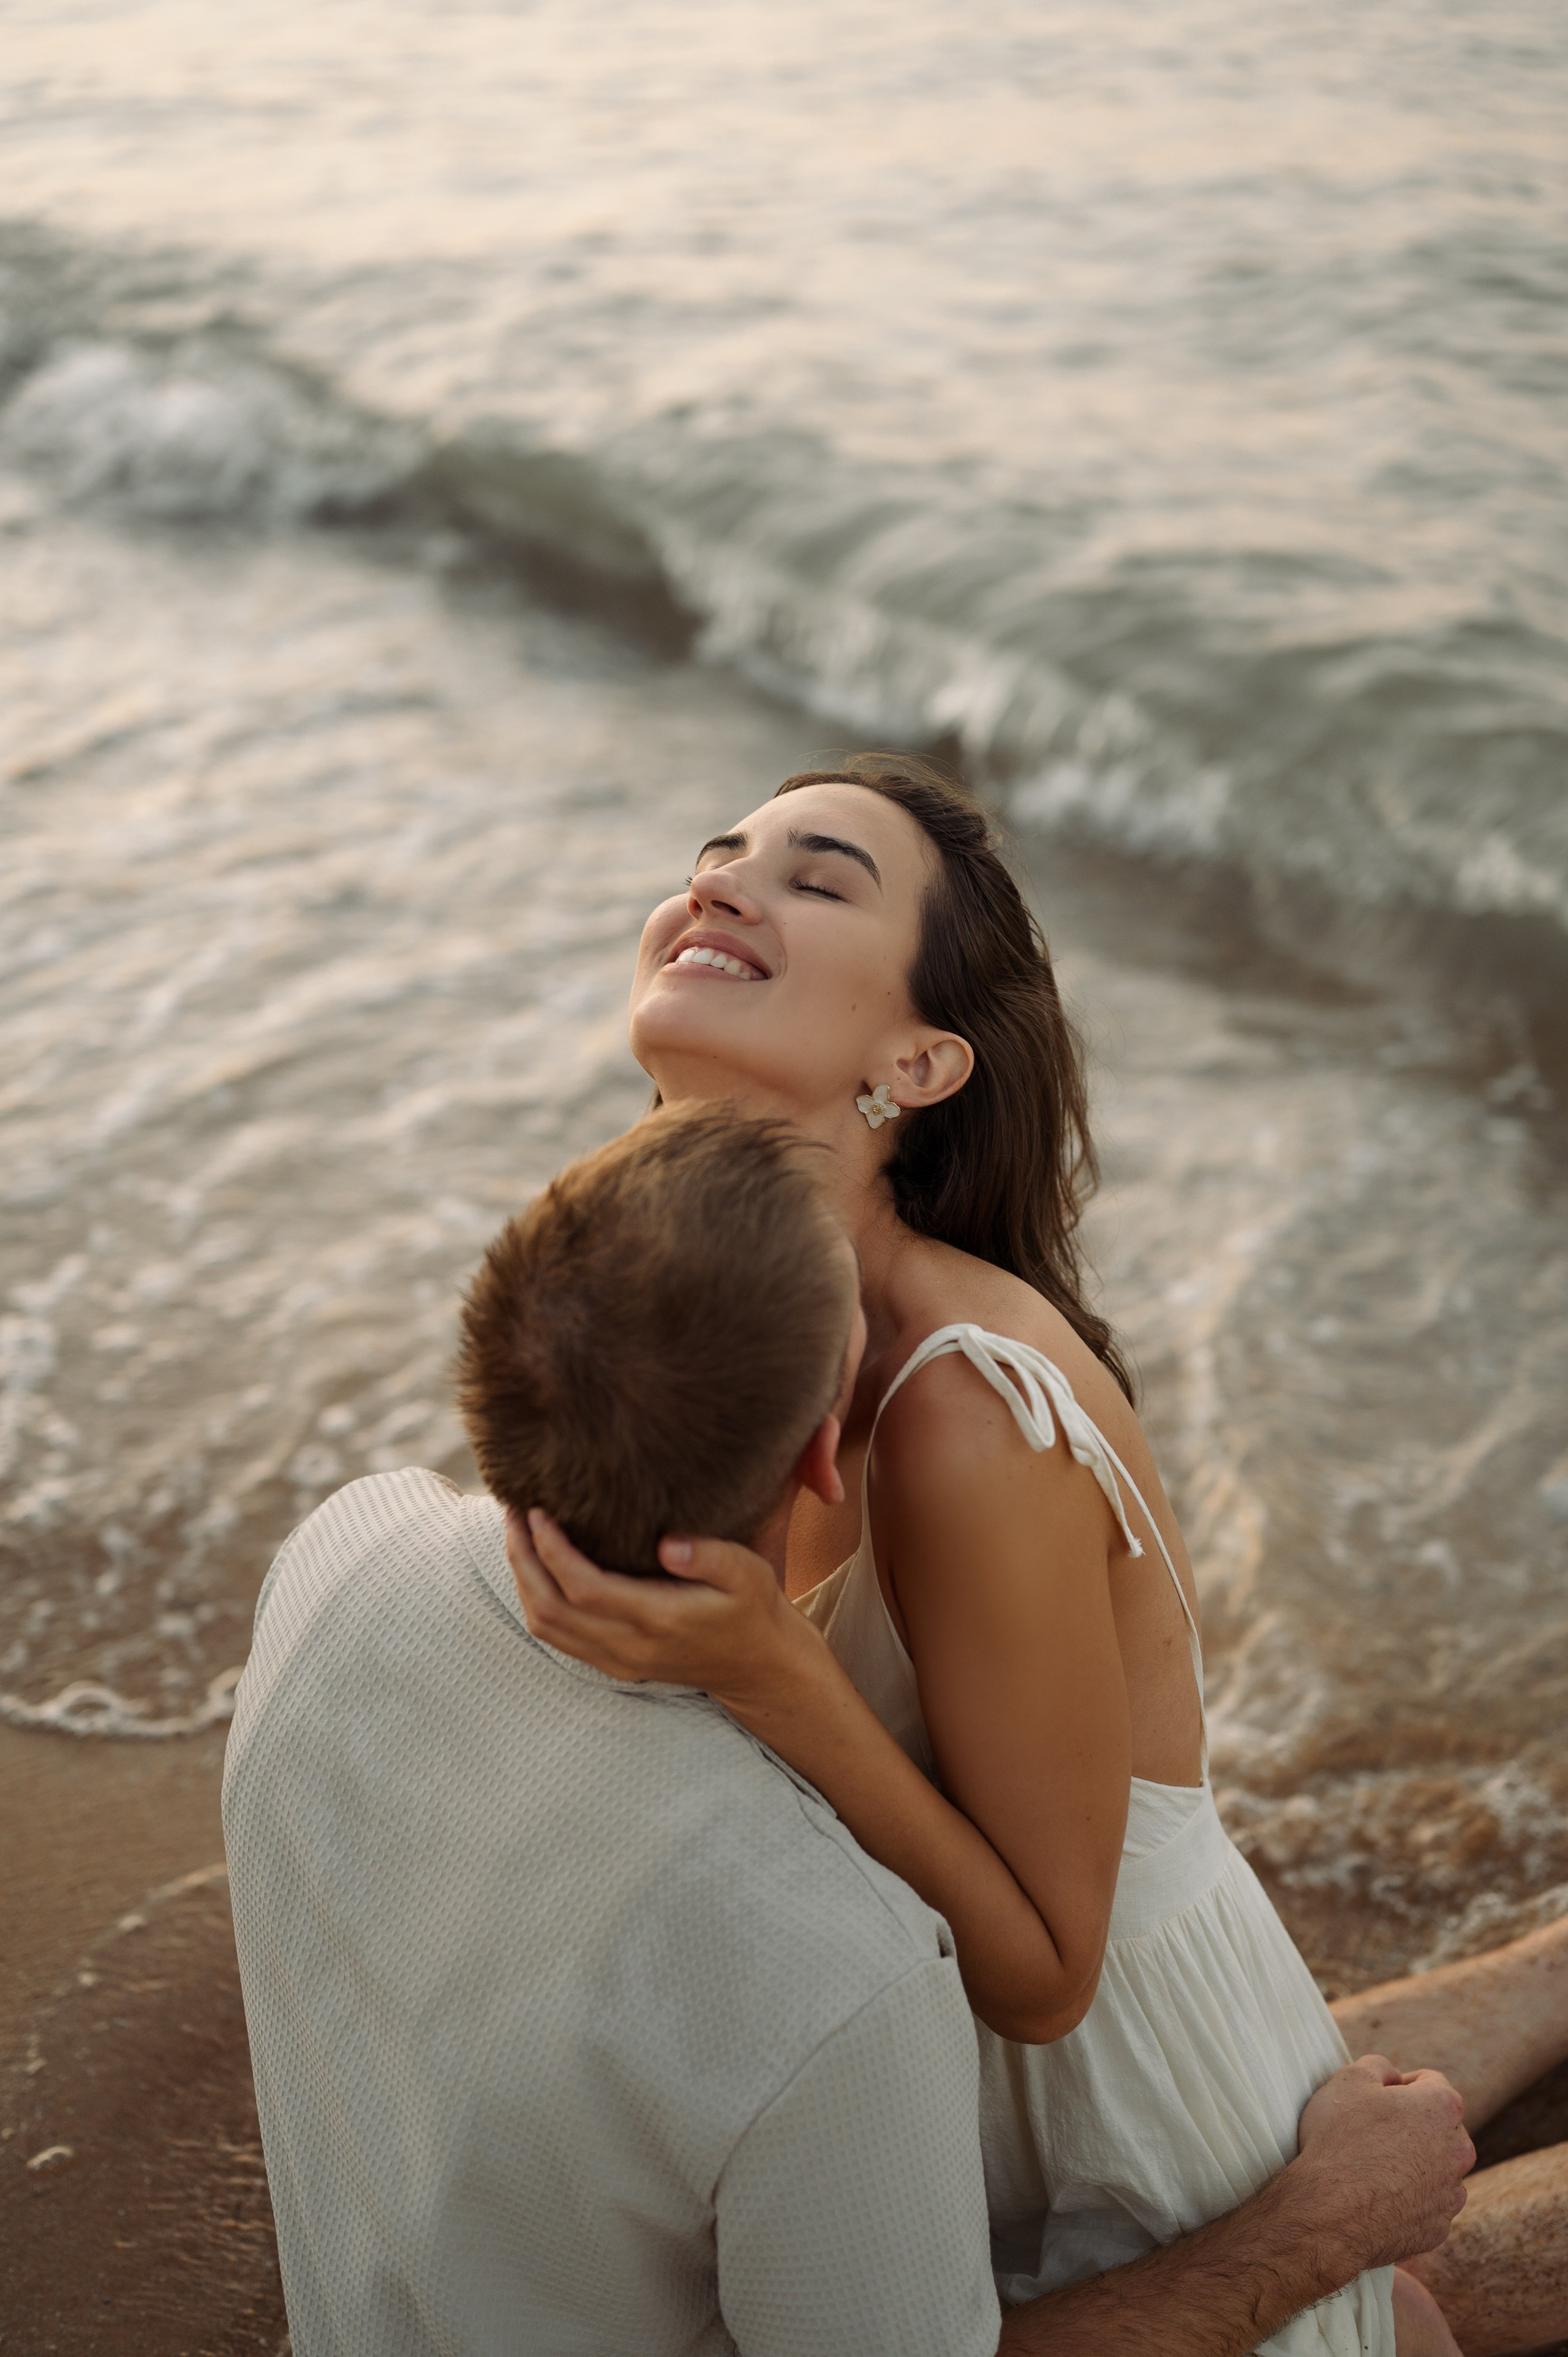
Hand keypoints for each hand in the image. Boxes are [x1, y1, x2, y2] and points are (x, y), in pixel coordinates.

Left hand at [505, 1509, 822, 1710]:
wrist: (757, 1665)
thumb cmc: (751, 1609)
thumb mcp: (747, 1573)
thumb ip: (710, 1556)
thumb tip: (666, 1542)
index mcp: (659, 1620)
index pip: (584, 1589)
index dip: (552, 1551)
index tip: (538, 1513)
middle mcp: (629, 1647)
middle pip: (551, 1609)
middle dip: (523, 1560)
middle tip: (513, 1515)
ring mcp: (617, 1660)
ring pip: (546, 1627)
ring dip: (523, 1580)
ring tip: (518, 1535)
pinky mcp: (612, 1664)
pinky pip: (557, 1636)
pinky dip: (536, 1599)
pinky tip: (537, 1566)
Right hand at [1295, 2055, 1472, 2273]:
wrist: (1330, 2213)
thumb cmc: (1339, 2140)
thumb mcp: (1349, 2079)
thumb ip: (1379, 2066)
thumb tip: (1393, 2076)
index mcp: (1442, 2108)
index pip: (1431, 2082)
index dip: (1400, 2085)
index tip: (1375, 2099)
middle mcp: (1458, 2150)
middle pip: (1440, 2126)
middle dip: (1413, 2124)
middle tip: (1373, 2131)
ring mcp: (1450, 2193)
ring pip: (1437, 2168)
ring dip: (1415, 2162)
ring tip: (1374, 2167)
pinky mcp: (1438, 2227)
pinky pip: (1428, 2204)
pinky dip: (1410, 2198)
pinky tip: (1379, 2196)